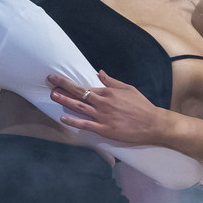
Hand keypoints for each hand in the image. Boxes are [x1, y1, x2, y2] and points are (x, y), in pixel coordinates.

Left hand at [49, 70, 171, 145]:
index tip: (56, 78)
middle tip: (49, 81)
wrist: (153, 123)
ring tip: (52, 95)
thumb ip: (112, 82)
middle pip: (78, 94)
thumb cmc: (142, 106)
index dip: (68, 82)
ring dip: (64, 101)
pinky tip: (63, 118)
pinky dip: (74, 121)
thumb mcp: (128, 88)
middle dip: (62, 87)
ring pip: (79, 107)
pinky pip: (86, 125)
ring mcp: (103, 116)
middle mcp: (103, 103)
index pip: (83, 86)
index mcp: (108, 92)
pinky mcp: (105, 129)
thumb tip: (100, 73)